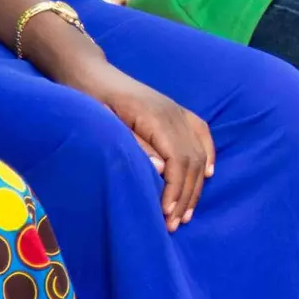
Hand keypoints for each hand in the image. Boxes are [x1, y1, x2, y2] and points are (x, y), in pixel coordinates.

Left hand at [67, 58, 214, 231]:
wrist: (90, 75)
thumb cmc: (91, 101)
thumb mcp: (105, 126)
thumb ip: (135, 147)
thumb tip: (161, 171)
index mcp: (158, 118)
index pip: (179, 160)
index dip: (176, 190)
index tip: (166, 215)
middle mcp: (174, 114)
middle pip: (193, 160)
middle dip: (186, 195)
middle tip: (174, 224)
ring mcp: (178, 112)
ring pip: (199, 152)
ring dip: (196, 184)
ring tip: (185, 212)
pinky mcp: (176, 112)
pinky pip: (202, 134)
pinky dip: (208, 156)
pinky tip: (208, 175)